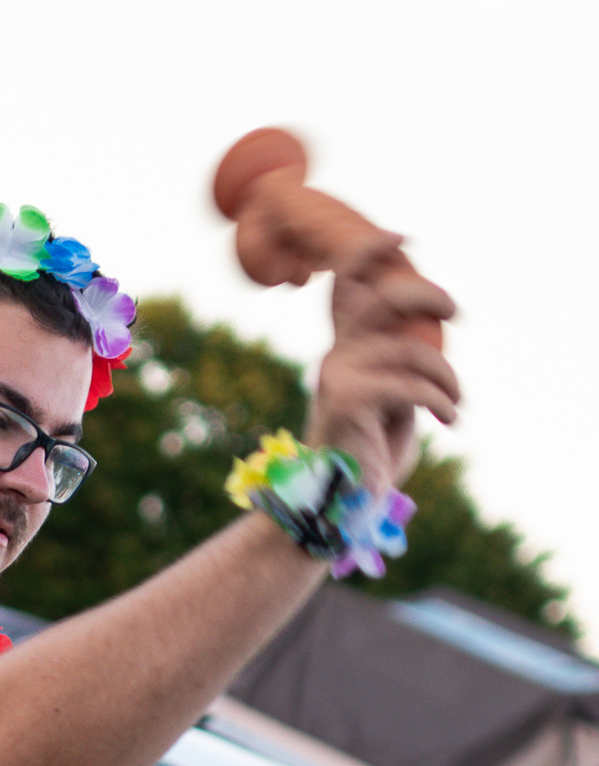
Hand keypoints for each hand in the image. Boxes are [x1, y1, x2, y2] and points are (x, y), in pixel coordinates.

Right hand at [306, 234, 459, 493]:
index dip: (370, 252)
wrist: (340, 501)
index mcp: (343, 352)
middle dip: (426, 294)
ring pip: (409, 349)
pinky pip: (410, 383)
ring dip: (447, 377)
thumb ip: (402, 362)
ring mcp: (337, 375)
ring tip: (456, 403)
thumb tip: (432, 330)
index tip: (403, 236)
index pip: (346, 288)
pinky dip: (441, 399)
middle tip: (457, 311)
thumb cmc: (370, 454)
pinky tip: (449, 419)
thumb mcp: (392, 399)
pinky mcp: (348, 399)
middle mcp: (335, 356)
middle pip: (381, 298)